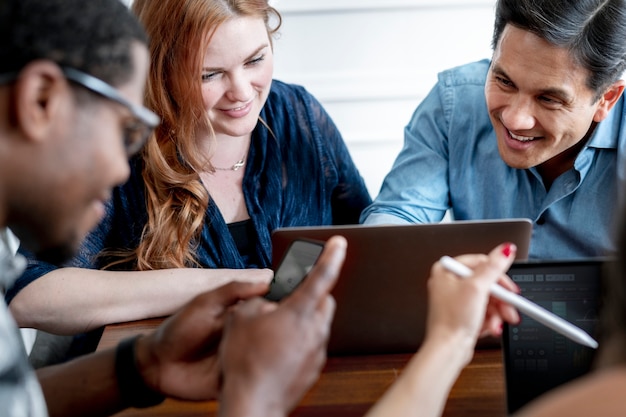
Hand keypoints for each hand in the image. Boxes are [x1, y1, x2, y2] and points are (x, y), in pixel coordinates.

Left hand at [134, 280, 268, 400]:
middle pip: (273, 336)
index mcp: (242, 318)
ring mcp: (241, 360)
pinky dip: (259, 376)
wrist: (157, 363)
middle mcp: (245, 339)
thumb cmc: (179, 329)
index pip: (269, 313)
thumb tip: (265, 283)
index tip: (289, 308)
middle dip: (280, 333)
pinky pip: (253, 379)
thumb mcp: (205, 303)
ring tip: (267, 349)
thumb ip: (233, 290)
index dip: (279, 311)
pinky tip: (260, 370)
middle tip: (280, 331)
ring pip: (267, 358)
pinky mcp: (236, 381)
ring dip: (271, 355)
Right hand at [217, 235, 346, 416]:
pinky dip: (299, 343)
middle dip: (310, 295)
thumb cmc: (245, 361)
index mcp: (299, 312)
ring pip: (317, 325)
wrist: (252, 403)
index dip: (331, 255)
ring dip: (302, 322)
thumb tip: (267, 302)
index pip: (322, 275)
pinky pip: (311, 346)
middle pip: (324, 301)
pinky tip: (276, 352)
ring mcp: (317, 352)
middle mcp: (315, 330)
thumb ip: (258, 301)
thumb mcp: (240, 318)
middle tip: (287, 300)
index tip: (339, 242)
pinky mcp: (314, 369)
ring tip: (273, 332)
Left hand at [425, 243, 519, 351]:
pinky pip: (483, 312)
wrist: (448, 349)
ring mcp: (456, 299)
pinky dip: (489, 320)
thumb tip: (505, 250)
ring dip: (496, 313)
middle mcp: (450, 282)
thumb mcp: (477, 288)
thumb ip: (493, 268)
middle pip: (486, 283)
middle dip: (500, 300)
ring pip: (487, 299)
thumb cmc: (452, 320)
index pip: (480, 263)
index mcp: (447, 270)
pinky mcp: (462, 314)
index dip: (498, 276)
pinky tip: (489, 328)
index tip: (510, 288)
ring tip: (497, 324)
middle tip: (509, 309)